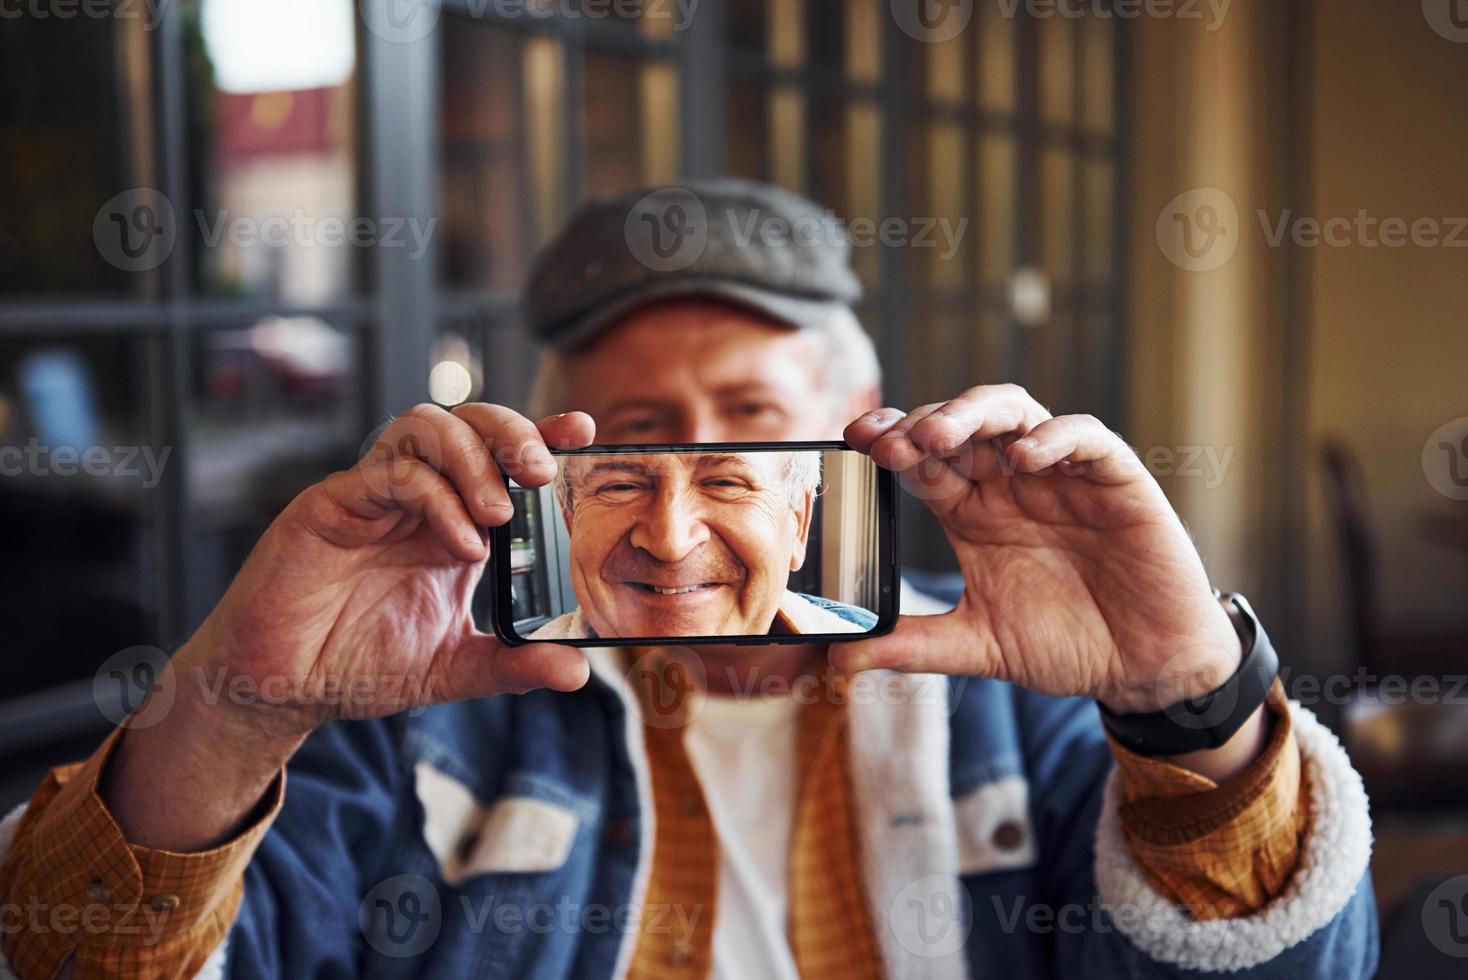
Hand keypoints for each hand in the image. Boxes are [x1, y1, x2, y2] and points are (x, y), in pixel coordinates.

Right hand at [106, 405, 596, 849]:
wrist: (281, 689)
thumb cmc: (358, 666)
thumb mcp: (453, 668)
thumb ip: (513, 665)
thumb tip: (577, 674)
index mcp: (453, 522)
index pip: (500, 457)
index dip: (541, 433)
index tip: (583, 431)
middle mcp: (417, 497)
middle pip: (468, 422)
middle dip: (512, 432)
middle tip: (542, 471)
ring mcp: (374, 495)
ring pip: (425, 426)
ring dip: (473, 458)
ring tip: (501, 512)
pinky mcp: (332, 504)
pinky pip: (388, 474)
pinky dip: (434, 497)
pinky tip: (462, 544)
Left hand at [833, 385, 1240, 714]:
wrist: (1144, 669)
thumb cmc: (1066, 645)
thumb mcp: (978, 645)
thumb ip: (913, 645)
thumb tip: (841, 658)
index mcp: (971, 510)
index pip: (921, 459)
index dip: (889, 442)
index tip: (853, 442)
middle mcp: (1010, 482)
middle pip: (959, 425)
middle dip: (920, 424)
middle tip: (888, 441)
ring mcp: (1061, 474)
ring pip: (1013, 412)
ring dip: (972, 414)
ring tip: (938, 435)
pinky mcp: (1115, 478)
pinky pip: (1085, 437)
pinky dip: (1053, 438)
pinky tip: (1024, 457)